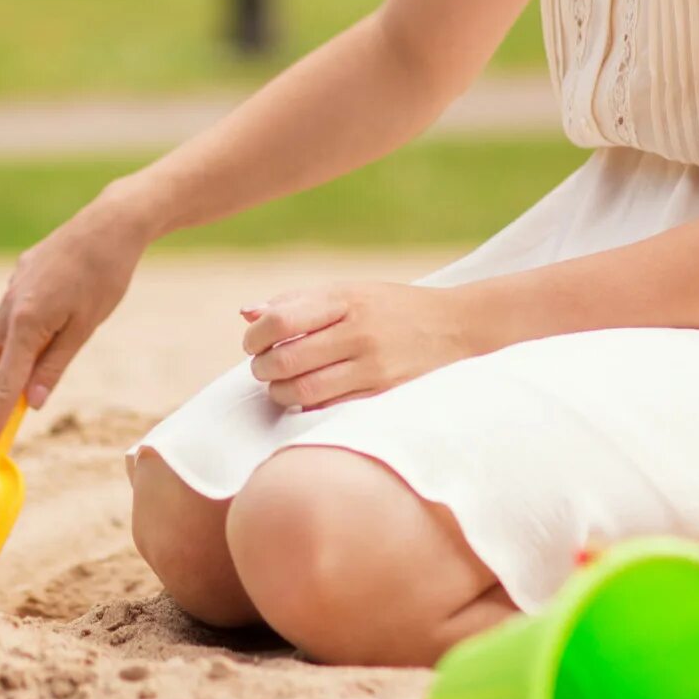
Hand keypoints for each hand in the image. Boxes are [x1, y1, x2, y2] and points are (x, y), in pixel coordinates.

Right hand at [0, 199, 150, 451]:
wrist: (110, 223)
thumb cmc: (105, 277)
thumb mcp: (85, 329)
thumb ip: (54, 367)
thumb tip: (31, 403)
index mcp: (26, 321)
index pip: (4, 384)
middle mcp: (10, 303)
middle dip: (4, 375)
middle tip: (44, 371)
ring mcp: (13, 285)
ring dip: (17, 347)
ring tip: (62, 330)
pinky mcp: (21, 271)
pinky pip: (12, 308)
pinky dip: (26, 322)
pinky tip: (64, 300)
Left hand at [243, 282, 486, 412]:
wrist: (453, 327)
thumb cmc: (388, 307)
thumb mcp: (346, 291)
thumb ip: (295, 301)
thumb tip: (245, 313)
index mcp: (346, 300)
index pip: (281, 320)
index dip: (255, 336)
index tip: (253, 342)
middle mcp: (359, 333)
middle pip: (287, 360)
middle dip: (261, 368)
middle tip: (262, 367)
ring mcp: (373, 367)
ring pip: (303, 390)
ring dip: (278, 392)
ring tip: (278, 385)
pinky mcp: (382, 394)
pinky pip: (328, 407)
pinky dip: (306, 405)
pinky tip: (305, 396)